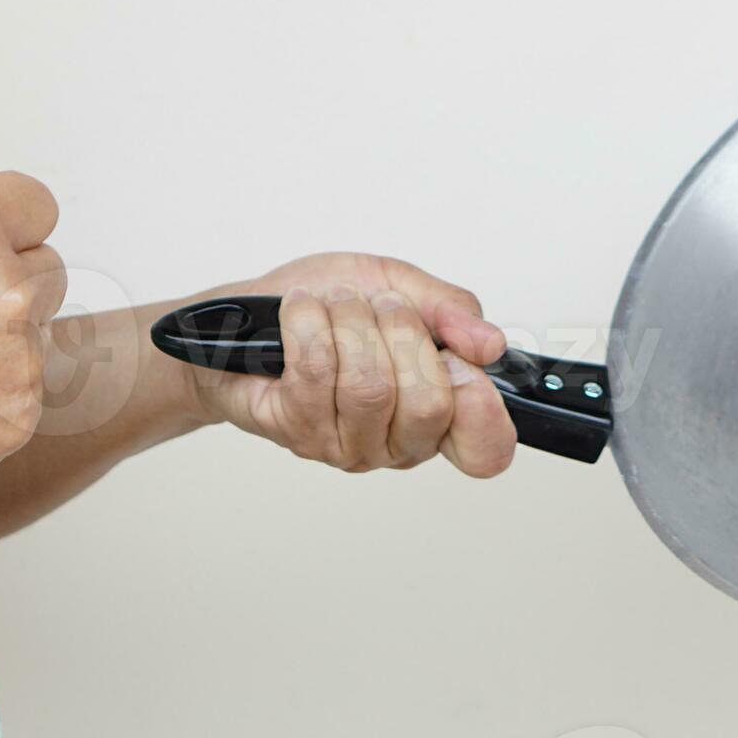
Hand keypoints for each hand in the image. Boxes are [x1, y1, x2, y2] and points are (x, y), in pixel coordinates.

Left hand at [186, 255, 520, 477]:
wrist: (249, 315)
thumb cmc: (328, 306)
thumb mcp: (400, 286)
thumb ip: (450, 311)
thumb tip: (488, 344)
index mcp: (436, 414)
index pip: (485, 451)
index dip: (486, 413)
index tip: (462, 365)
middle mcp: (395, 443)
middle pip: (428, 404)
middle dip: (402, 332)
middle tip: (378, 305)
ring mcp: (344, 444)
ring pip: (369, 386)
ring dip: (350, 320)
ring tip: (336, 302)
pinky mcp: (296, 430)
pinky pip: (316, 372)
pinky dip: (310, 323)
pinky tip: (302, 309)